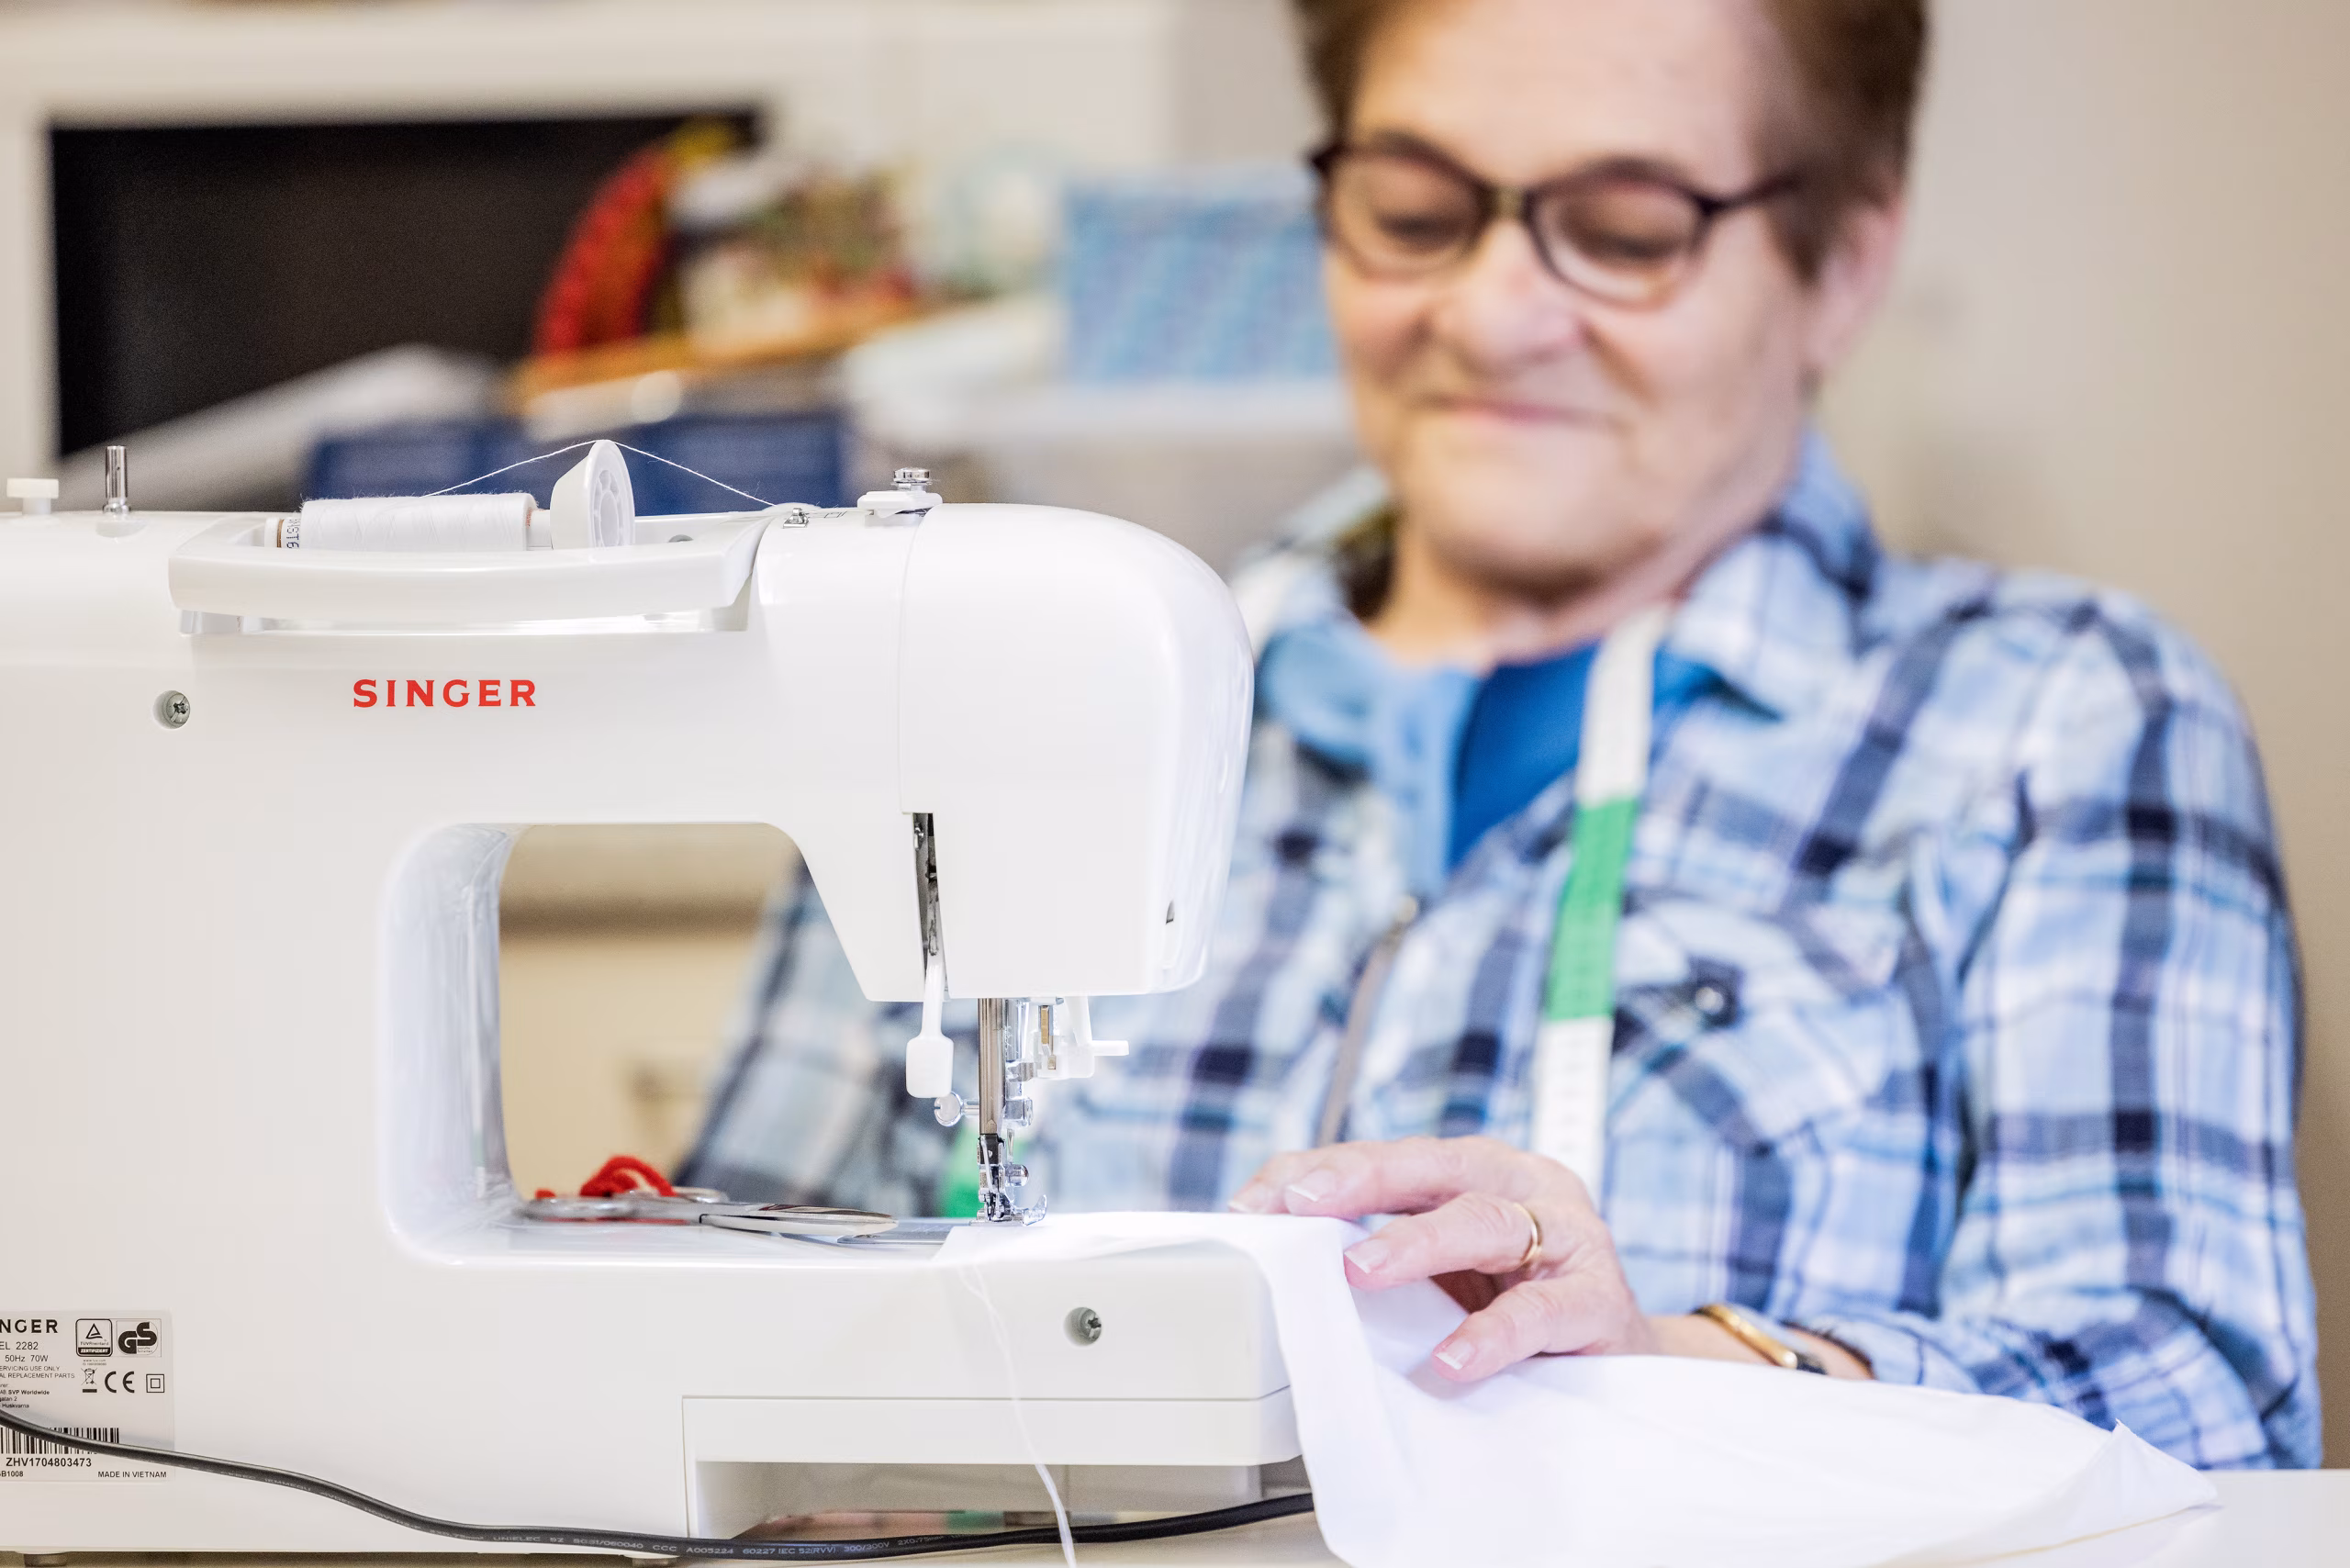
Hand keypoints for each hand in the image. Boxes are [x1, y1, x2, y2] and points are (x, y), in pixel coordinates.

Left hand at [1230, 1136, 1659, 1379]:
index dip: (1317, 1171)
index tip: (1254, 1201)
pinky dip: (1491, 1335)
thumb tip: (1283, 1261)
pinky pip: (1538, 1313)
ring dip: (1416, 1242)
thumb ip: (1385, 1252)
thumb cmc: (1520, 1299)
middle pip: (1430, 1168)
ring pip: (1483, 1220)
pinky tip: (1452, 1359)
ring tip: (1363, 1270)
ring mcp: (1566, 1235)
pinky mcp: (1597, 1299)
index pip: (1386, 1156)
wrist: (1621, 1359)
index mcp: (1475, 1168)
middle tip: (1300, 1205)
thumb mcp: (1448, 1267)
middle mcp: (1521, 1183)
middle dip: (1359, 1180)